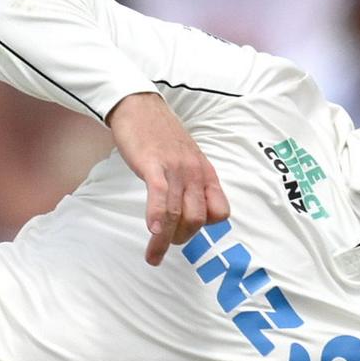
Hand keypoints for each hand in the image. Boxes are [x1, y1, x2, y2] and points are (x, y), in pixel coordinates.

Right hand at [107, 92, 228, 265]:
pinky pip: (161, 197)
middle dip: (182, 238)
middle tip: (165, 242)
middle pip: (198, 219)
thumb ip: (190, 181)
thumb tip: (188, 207)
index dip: (206, 227)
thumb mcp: (186, 158)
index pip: (221, 212)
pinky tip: (152, 231)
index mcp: (204, 172)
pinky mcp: (154, 165)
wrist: (138, 105)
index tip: (187, 231)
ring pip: (178, 214)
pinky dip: (158, 217)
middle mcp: (194, 173)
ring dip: (165, 241)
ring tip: (153, 255)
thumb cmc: (159, 133)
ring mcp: (175, 169)